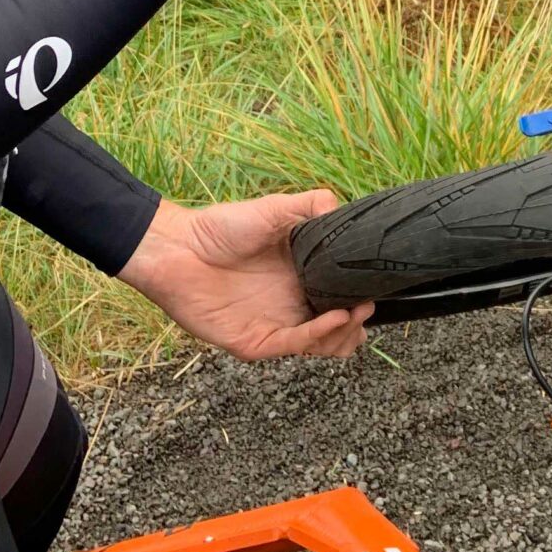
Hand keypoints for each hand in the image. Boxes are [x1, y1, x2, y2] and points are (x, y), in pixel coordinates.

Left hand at [118, 192, 372, 358]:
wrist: (177, 247)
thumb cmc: (221, 227)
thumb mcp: (275, 208)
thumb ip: (313, 206)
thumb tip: (345, 211)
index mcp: (300, 278)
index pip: (339, 300)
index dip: (359, 300)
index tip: (374, 289)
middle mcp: (291, 305)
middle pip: (337, 331)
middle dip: (357, 325)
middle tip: (364, 307)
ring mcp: (274, 325)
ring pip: (320, 345)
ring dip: (343, 334)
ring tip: (354, 313)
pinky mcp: (255, 341)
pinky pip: (293, 345)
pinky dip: (318, 335)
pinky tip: (335, 317)